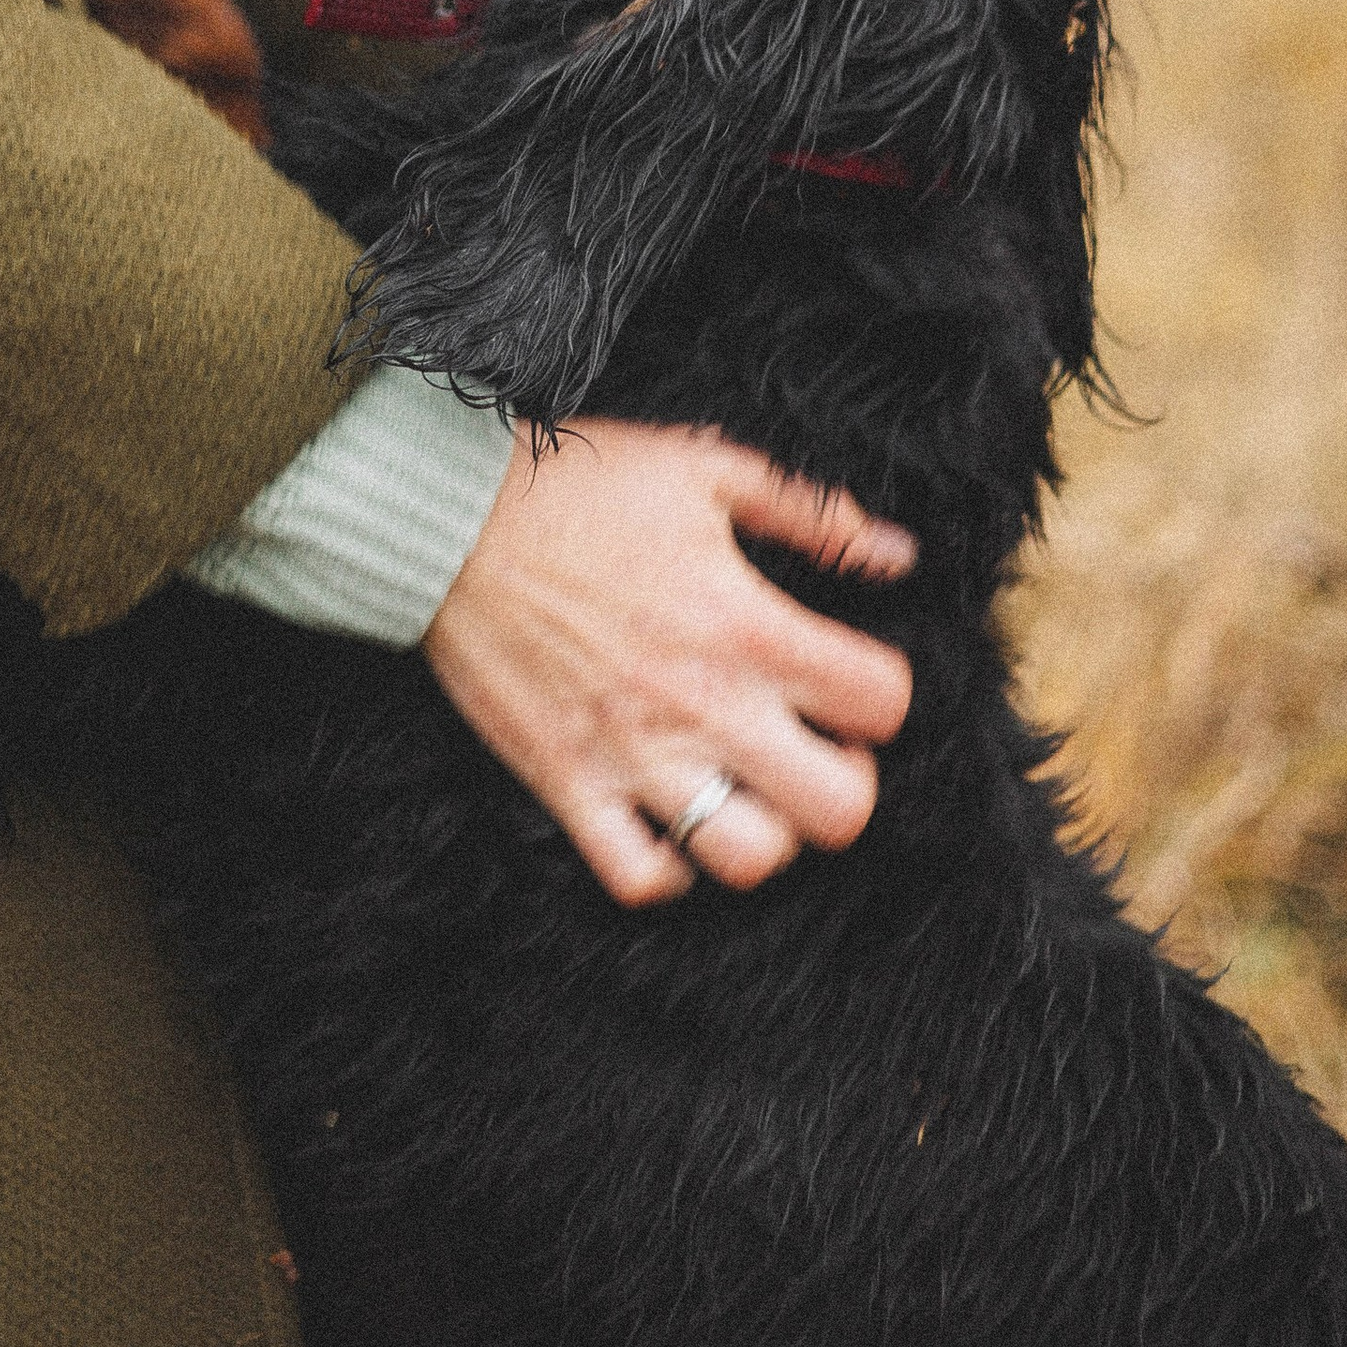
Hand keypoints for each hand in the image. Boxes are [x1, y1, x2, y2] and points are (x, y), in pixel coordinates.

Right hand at [420, 420, 915, 906]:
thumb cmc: (578, 485)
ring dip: (766, 832)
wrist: (448, 517)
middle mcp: (703, 705)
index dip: (885, 694)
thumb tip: (897, 554)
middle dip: (847, 783)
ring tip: (749, 787)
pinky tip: (673, 820)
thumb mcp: (708, 468)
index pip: (881, 703)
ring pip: (746, 860)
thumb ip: (812, 513)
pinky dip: (669, 867)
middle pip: (838, 810)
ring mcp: (633, 756)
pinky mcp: (568, 784)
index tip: (852, 679)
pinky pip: (639, 877)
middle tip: (816, 748)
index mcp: (747, 626)